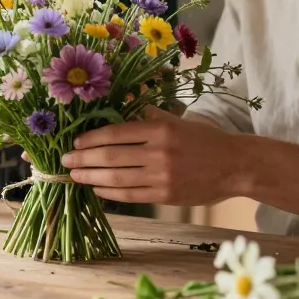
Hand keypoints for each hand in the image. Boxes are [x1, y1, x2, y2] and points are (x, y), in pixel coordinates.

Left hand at [60, 107, 236, 206]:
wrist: (234, 165)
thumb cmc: (203, 139)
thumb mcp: (176, 119)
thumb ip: (147, 114)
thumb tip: (118, 102)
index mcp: (160, 129)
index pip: (116, 133)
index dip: (91, 138)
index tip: (75, 141)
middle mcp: (158, 153)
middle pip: (110, 157)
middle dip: (83, 158)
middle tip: (65, 159)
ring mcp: (161, 177)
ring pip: (116, 179)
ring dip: (90, 177)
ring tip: (74, 175)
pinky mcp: (165, 196)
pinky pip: (130, 195)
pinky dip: (109, 192)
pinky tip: (97, 188)